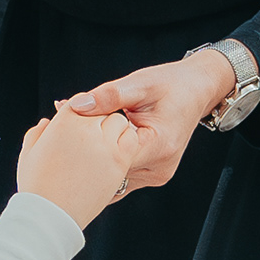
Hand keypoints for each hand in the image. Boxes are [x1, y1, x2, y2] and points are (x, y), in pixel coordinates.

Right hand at [13, 105, 138, 226]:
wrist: (50, 216)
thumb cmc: (36, 185)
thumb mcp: (29, 153)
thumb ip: (38, 132)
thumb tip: (47, 122)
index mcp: (64, 122)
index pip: (81, 101)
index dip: (82, 110)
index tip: (81, 121)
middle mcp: (87, 129)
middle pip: (102, 109)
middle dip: (99, 117)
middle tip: (94, 131)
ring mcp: (105, 145)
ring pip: (120, 121)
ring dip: (115, 127)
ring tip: (106, 140)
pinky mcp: (120, 162)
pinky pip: (131, 141)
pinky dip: (127, 141)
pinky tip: (117, 151)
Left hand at [63, 48, 233, 191]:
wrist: (196, 90)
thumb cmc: (172, 85)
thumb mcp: (139, 84)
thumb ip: (108, 96)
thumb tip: (77, 106)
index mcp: (158, 147)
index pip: (111, 158)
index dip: (84, 146)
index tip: (64, 133)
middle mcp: (158, 169)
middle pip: (109, 171)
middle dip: (86, 154)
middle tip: (62, 134)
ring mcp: (155, 175)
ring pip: (113, 176)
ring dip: (95, 159)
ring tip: (78, 138)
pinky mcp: (150, 174)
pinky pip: (121, 173)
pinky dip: (106, 160)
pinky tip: (94, 144)